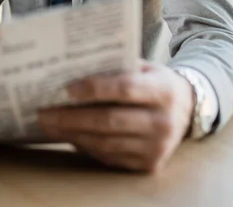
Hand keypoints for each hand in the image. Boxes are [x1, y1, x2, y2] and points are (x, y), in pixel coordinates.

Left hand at [39, 61, 193, 171]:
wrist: (188, 109)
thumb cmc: (155, 81)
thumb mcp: (145, 66)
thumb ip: (117, 66)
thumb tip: (74, 67)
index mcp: (163, 90)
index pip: (125, 88)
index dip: (95, 88)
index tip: (66, 88)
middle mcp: (163, 121)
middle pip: (110, 121)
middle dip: (72, 117)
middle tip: (44, 112)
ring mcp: (157, 147)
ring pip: (106, 143)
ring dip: (72, 134)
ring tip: (49, 124)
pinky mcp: (149, 165)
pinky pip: (110, 156)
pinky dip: (86, 146)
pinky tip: (68, 135)